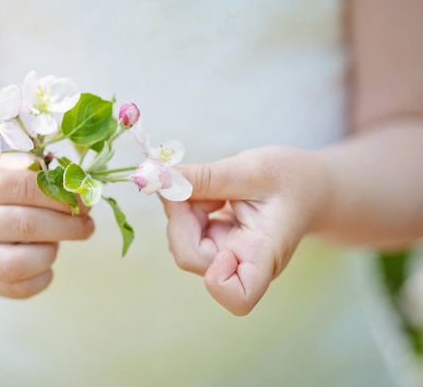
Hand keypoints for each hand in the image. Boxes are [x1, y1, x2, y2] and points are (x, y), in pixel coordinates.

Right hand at [0, 156, 94, 298]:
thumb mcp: (7, 169)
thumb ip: (38, 171)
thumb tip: (77, 182)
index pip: (22, 187)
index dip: (59, 194)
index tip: (83, 200)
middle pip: (26, 225)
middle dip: (67, 226)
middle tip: (87, 225)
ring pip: (19, 263)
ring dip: (50, 253)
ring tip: (56, 243)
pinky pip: (20, 289)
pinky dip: (43, 278)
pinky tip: (46, 263)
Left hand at [162, 146, 328, 314]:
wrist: (307, 186)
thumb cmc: (291, 179)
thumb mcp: (252, 168)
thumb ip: (206, 177)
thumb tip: (159, 178)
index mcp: (264, 254)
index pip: (239, 297)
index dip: (217, 277)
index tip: (220, 228)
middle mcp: (242, 264)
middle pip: (191, 258)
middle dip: (182, 216)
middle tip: (192, 182)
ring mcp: (225, 257)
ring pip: (182, 242)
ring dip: (183, 208)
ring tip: (214, 188)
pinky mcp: (213, 244)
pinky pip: (184, 231)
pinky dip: (186, 207)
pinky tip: (211, 194)